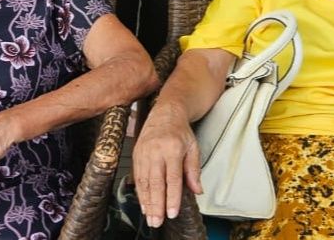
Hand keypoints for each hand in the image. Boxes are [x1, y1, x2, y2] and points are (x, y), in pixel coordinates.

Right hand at [132, 102, 201, 228]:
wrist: (165, 112)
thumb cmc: (180, 131)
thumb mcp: (193, 147)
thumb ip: (193, 170)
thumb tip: (197, 190)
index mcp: (172, 149)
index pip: (172, 178)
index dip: (172, 197)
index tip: (172, 213)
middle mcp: (156, 151)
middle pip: (155, 183)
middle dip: (156, 205)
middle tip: (157, 222)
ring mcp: (144, 152)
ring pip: (144, 182)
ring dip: (146, 202)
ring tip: (150, 218)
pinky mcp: (136, 154)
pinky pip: (137, 177)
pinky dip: (140, 193)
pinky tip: (144, 204)